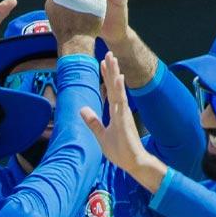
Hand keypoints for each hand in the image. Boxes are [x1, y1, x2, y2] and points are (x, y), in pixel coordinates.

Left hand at [80, 54, 152, 173]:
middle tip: (108, 53)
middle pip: (115, 86)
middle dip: (111, 70)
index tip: (103, 63)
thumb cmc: (120, 150)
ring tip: (112, 58)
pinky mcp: (125, 120)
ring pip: (118, 90)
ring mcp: (123, 113)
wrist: (132, 163)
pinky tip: (118, 77)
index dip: (106, 77)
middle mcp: (120, 110)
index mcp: (116, 112)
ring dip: (115, 74)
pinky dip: (119, 89)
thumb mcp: (101, 135)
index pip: (110, 91)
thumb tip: (83, 110)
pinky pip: (121, 101)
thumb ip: (93, 122)